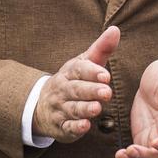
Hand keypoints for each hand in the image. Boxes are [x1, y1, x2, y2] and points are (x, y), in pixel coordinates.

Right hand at [32, 26, 118, 142]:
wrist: (42, 105)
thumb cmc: (72, 80)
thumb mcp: (84, 63)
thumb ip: (101, 48)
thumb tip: (115, 30)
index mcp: (69, 72)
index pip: (79, 69)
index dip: (92, 72)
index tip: (105, 75)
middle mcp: (63, 89)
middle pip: (76, 89)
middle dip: (91, 91)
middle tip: (107, 92)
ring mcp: (60, 108)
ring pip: (73, 108)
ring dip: (85, 108)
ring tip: (97, 108)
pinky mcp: (61, 126)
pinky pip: (67, 127)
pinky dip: (75, 127)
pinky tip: (85, 126)